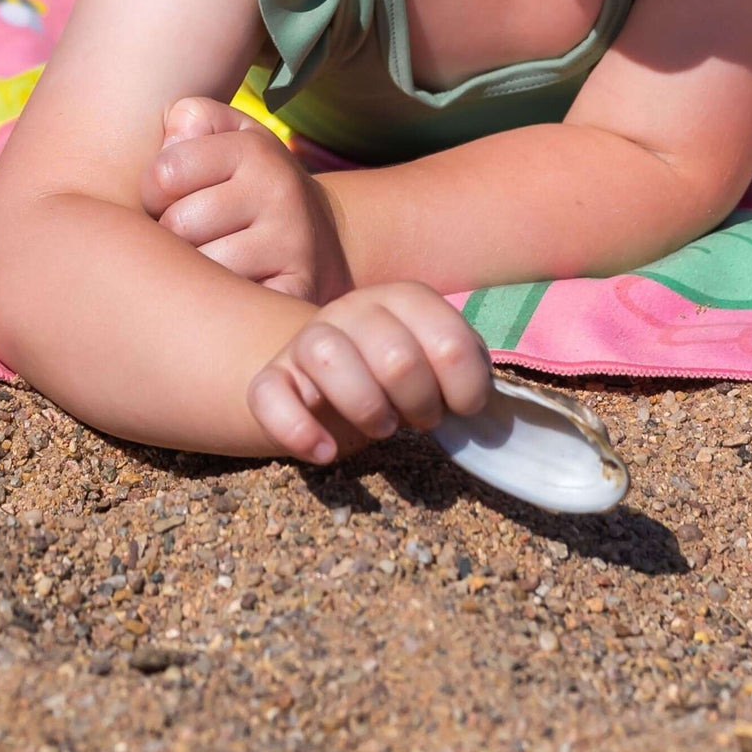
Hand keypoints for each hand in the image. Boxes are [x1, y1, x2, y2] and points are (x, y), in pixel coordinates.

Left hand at [139, 97, 350, 300]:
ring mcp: (292, 244)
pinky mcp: (297, 292)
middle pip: (177, 225)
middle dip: (171, 235)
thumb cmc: (251, 185)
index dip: (153, 192)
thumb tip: (170, 141)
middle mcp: (279, 192)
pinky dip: (219, 302)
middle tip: (191, 235)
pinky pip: (228, 304)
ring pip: (200, 268)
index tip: (171, 198)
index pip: (164, 173)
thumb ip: (190, 118)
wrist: (321, 240)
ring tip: (208, 261)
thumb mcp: (228, 136)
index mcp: (254, 150)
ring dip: (194, 271)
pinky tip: (228, 290)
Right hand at [246, 282, 490, 465]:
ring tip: (383, 427)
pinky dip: (298, 430)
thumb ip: (466, 373)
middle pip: (396, 356)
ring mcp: (307, 340)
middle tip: (419, 419)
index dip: (465, 388)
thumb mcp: (438, 365)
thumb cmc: (399, 378)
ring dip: (367, 407)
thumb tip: (482, 409)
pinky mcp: (273, 377)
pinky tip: (325, 452)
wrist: (330, 378)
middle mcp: (353, 308)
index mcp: (403, 299)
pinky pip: (268, 395)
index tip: (461, 407)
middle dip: (420, 404)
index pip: (449, 340)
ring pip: (328, 356)